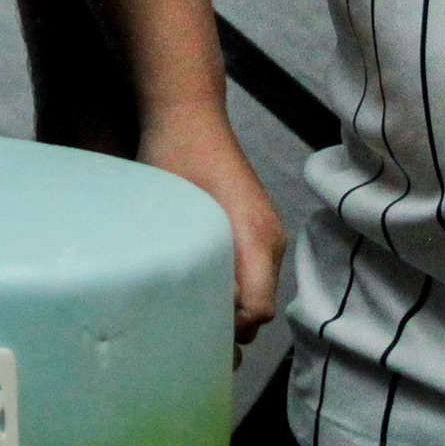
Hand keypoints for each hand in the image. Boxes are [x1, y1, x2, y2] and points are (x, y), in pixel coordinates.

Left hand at [141, 108, 286, 346]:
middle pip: (260, 308)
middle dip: (228, 325)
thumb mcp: (173, 213)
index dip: (228, 329)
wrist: (189, 116)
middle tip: (183, 329)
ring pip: (257, 292)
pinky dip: (232, 287)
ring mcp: (269, 234)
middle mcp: (272, 240)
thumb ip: (185, 262)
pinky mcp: (259, 229)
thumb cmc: (175, 157)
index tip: (192, 330)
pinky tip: (197, 281)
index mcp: (256, 238)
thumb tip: (180, 312)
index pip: (257, 310)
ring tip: (187, 307)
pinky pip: (253, 273)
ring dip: (229, 306)